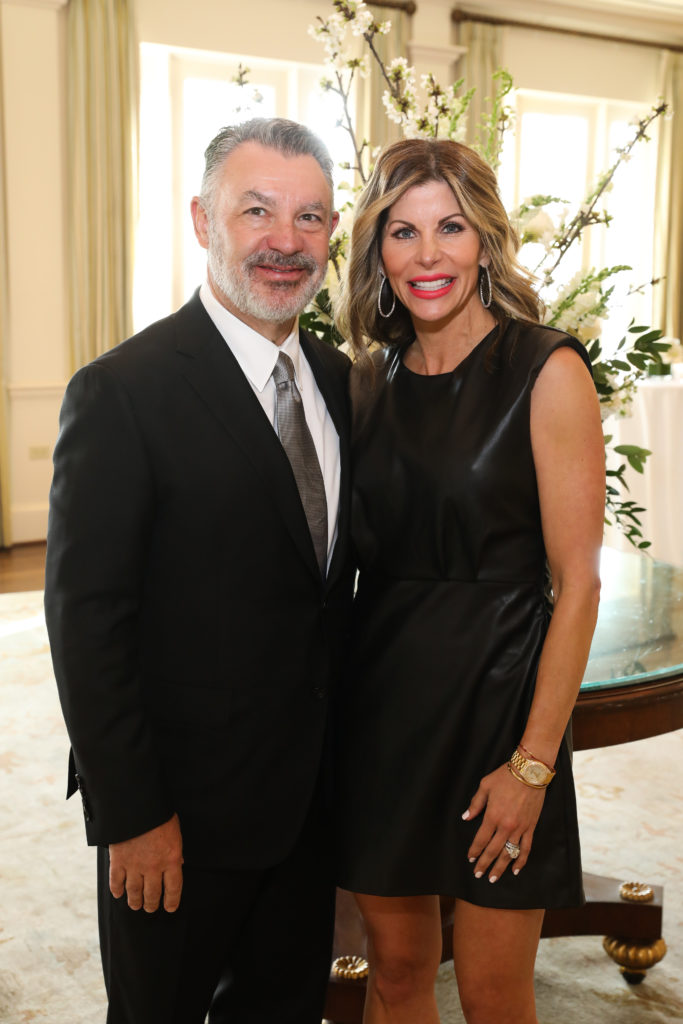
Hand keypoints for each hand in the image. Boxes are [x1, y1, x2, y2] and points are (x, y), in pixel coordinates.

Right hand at [109, 813, 183, 912]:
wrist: (137, 805)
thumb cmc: (159, 815)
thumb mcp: (175, 831)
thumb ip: (176, 850)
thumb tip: (178, 864)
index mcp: (171, 859)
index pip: (174, 888)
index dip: (172, 901)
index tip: (170, 908)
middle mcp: (154, 867)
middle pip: (153, 894)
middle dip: (152, 904)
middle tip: (150, 908)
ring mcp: (135, 866)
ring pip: (134, 893)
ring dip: (135, 902)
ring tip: (136, 905)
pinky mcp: (118, 862)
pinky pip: (116, 882)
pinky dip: (117, 890)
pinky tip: (119, 894)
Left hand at [462, 765, 545, 882]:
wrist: (530, 772)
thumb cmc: (505, 776)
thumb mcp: (485, 786)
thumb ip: (475, 804)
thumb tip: (466, 817)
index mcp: (492, 816)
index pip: (481, 839)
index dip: (475, 850)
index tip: (470, 858)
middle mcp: (506, 826)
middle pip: (493, 850)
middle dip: (484, 864)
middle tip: (478, 874)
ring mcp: (520, 829)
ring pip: (509, 854)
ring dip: (500, 867)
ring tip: (493, 878)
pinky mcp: (531, 827)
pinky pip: (526, 848)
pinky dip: (521, 861)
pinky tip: (515, 870)